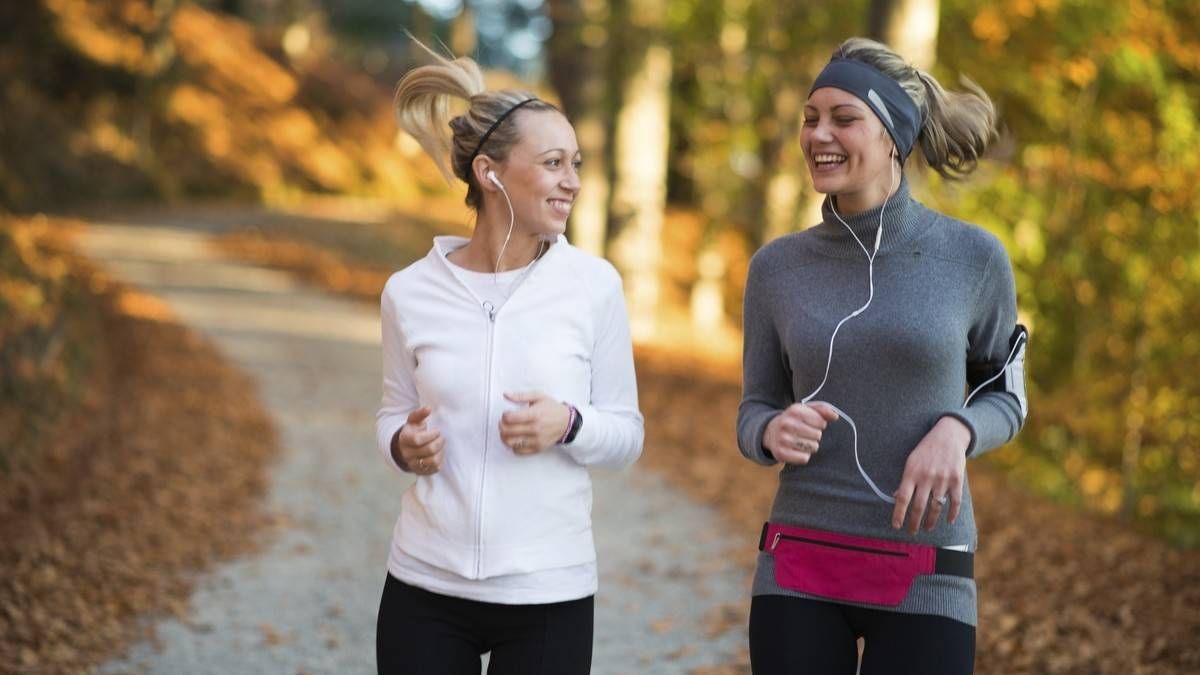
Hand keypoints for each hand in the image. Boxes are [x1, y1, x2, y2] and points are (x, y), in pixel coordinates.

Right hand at [394, 407, 443, 474]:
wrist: (404, 449)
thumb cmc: (412, 432)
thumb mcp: (413, 421)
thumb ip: (420, 414)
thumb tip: (428, 408)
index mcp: (404, 439)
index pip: (418, 440)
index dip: (431, 435)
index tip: (437, 431)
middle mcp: (407, 453)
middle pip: (428, 449)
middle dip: (439, 442)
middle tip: (441, 437)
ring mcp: (413, 464)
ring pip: (433, 460)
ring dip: (440, 451)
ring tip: (440, 445)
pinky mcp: (421, 471)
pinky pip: (435, 468)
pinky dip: (440, 459)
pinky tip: (438, 453)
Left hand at [499, 392, 570, 454]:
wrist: (567, 422)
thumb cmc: (552, 409)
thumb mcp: (538, 397)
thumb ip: (520, 396)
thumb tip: (506, 395)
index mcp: (534, 415)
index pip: (509, 418)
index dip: (504, 415)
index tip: (507, 414)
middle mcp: (535, 429)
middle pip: (507, 431)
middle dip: (502, 426)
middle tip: (504, 422)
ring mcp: (536, 440)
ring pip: (510, 443)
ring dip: (504, 437)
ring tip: (507, 432)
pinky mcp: (537, 448)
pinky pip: (518, 451)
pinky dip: (513, 446)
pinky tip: (516, 439)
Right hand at [762, 402, 839, 464]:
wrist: (770, 431)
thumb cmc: (794, 420)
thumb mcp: (806, 410)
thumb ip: (823, 410)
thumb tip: (835, 416)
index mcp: (795, 410)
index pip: (821, 422)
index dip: (819, 424)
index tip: (810, 423)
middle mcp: (787, 423)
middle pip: (818, 435)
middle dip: (814, 435)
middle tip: (804, 433)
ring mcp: (782, 439)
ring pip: (813, 448)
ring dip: (810, 446)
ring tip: (801, 441)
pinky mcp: (780, 453)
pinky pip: (804, 458)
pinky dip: (803, 456)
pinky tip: (796, 449)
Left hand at [891, 416, 970, 533]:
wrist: (948, 435)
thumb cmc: (926, 450)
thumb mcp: (911, 461)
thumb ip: (906, 480)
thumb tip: (896, 497)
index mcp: (911, 473)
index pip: (902, 498)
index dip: (898, 514)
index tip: (896, 526)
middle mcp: (926, 477)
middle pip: (919, 506)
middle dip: (914, 523)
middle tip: (911, 532)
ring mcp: (942, 479)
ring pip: (936, 507)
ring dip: (931, 521)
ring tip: (927, 529)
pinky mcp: (957, 480)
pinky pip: (955, 502)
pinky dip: (952, 514)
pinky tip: (948, 521)